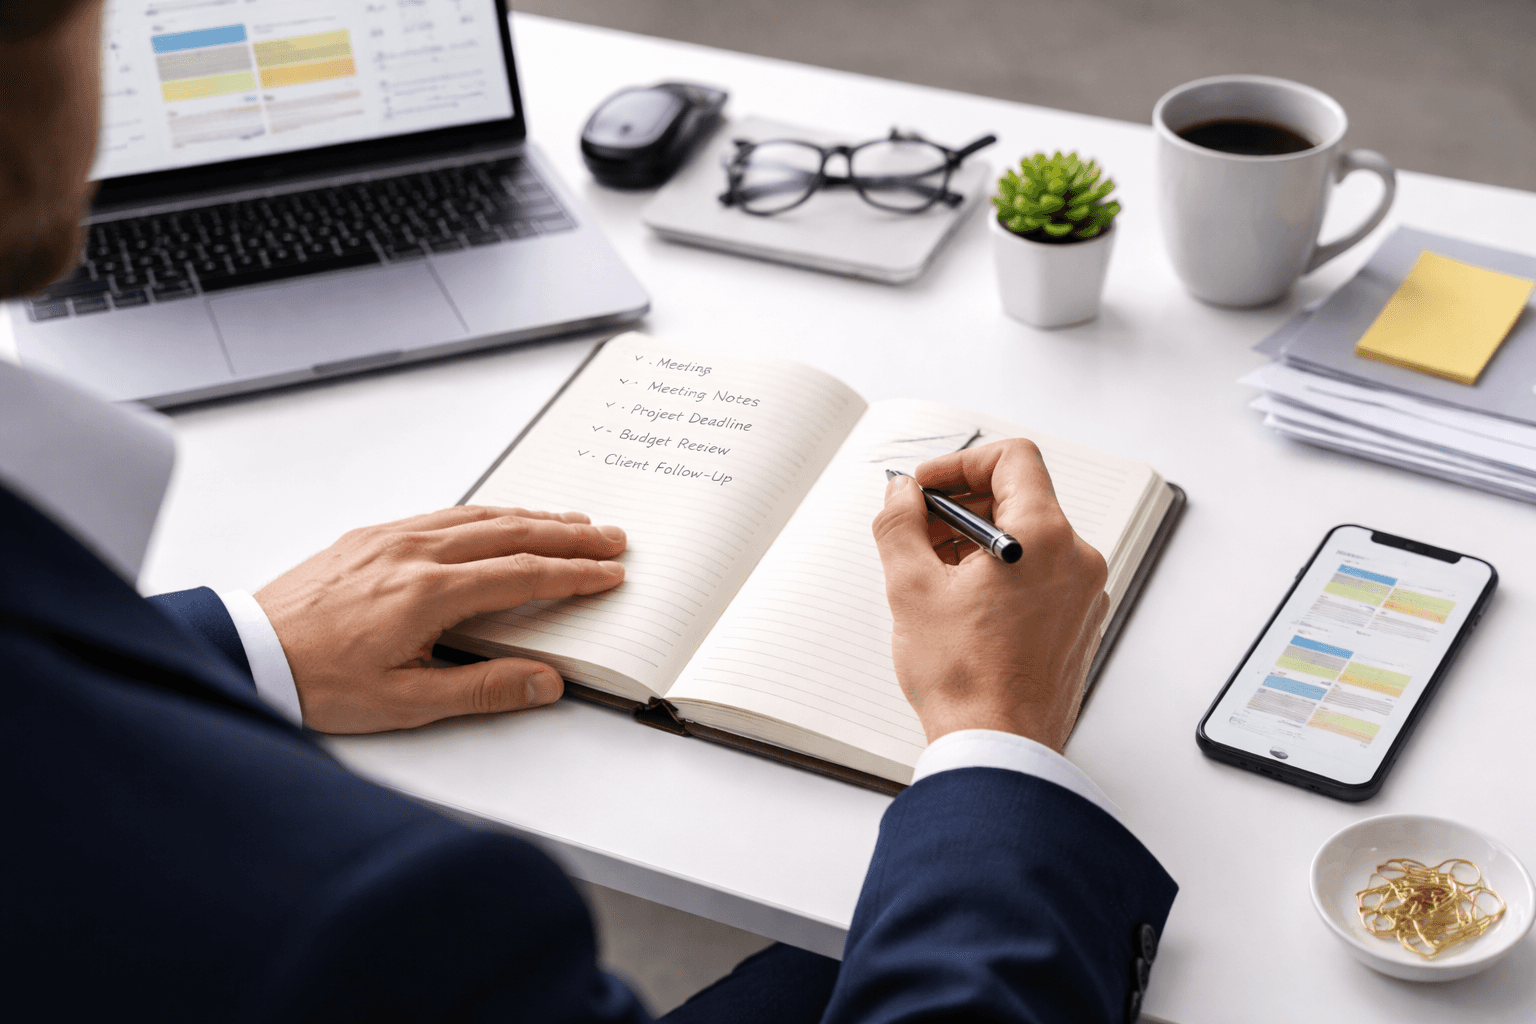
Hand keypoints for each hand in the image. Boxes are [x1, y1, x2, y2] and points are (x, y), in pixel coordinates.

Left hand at [255, 506, 626, 732]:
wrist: (248, 650)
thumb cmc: (319, 681)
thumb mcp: (405, 702)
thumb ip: (482, 689)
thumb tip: (545, 682)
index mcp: (429, 593)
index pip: (522, 575)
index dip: (573, 575)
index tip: (610, 573)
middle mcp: (414, 553)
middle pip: (511, 533)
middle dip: (568, 536)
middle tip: (610, 537)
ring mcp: (391, 538)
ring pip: (477, 516)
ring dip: (531, 516)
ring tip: (570, 522)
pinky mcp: (369, 535)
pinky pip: (442, 513)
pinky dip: (484, 512)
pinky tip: (497, 518)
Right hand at [871, 439, 1108, 750]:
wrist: (1000, 749)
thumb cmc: (964, 679)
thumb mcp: (911, 588)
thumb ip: (900, 524)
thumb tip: (900, 494)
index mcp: (1044, 538)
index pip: (1012, 459)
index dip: (960, 464)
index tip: (924, 490)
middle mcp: (1076, 560)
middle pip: (1019, 498)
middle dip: (961, 506)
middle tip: (917, 531)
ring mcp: (1083, 595)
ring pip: (1028, 539)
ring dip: (976, 542)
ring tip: (932, 574)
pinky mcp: (1077, 625)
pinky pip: (1040, 576)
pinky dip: (1000, 573)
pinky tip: (960, 605)